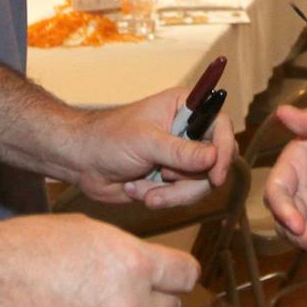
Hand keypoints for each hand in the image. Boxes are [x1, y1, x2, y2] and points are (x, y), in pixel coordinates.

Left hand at [64, 86, 236, 209]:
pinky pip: (182, 196)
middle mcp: (187, 131)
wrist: (82, 162)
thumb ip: (181, 152)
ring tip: (145, 192)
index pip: (219, 125)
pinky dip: (161, 198)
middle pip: (215, 161)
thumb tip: (214, 156)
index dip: (224, 150)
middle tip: (165, 181)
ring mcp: (180, 157)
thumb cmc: (108, 138)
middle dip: (190, 180)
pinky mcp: (170, 179)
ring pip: (200, 184)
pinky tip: (137, 190)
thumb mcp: (146, 142)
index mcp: (184, 108)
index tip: (216, 175)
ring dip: (172, 193)